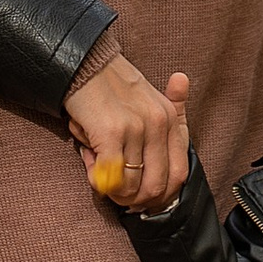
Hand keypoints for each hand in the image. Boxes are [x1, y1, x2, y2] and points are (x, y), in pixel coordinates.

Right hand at [71, 56, 191, 214]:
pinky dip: (98, 179)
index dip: (161, 194)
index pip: (178, 173)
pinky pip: (110, 175)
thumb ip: (158, 136)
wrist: (84, 62)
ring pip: (132, 185)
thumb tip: (152, 181)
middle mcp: (158, 123)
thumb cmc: (111, 87)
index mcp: (170, 118)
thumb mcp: (147, 104)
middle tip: (117, 193)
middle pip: (157, 186)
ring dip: (113, 189)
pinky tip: (90, 163)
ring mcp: (137, 128)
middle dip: (135, 199)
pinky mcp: (112, 132)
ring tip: (99, 172)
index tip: (143, 197)